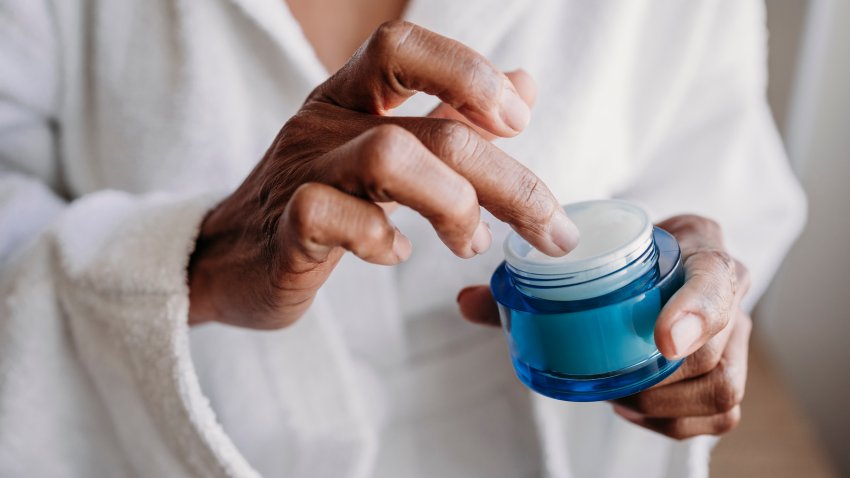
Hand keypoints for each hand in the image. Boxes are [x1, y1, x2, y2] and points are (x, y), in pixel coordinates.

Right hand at [188, 21, 579, 328]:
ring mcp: (302, 174)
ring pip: (387, 159)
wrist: (229, 260)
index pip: (402, 46)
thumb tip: (522, 85)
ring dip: (452, 205)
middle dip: (508, 180)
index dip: (469, 73)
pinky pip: (331, 216)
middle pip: (432, 130)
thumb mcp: (383, 146)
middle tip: (549, 227)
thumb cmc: (315, 201)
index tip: (518, 122)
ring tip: (470, 242)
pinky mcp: (285, 230)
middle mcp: (324, 125)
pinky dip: (381, 240)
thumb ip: (450, 117)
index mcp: (349, 98)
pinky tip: (397, 255)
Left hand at [457, 215, 751, 439]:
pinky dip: (675, 422)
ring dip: (665, 404)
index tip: (660, 340)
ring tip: (620, 398)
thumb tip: (464, 303)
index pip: (715, 276)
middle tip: (613, 383)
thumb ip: (525, 280)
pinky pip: (720, 412)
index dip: (696, 310)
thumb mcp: (581, 250)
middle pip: (715, 346)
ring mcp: (734, 329)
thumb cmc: (615, 250)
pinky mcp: (729, 364)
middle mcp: (728, 283)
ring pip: (722, 387)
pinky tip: (634, 408)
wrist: (655, 250)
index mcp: (697, 242)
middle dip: (661, 378)